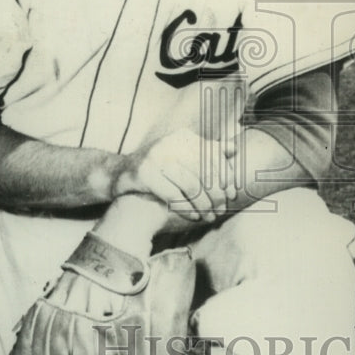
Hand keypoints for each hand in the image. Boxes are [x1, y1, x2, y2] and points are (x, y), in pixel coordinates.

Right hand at [112, 128, 237, 222]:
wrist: (120, 174)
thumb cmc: (159, 168)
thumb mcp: (183, 155)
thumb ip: (208, 151)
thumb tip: (234, 148)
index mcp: (183, 136)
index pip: (213, 156)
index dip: (226, 175)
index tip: (233, 194)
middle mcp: (170, 143)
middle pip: (204, 171)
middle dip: (216, 194)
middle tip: (222, 210)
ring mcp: (156, 157)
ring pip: (190, 184)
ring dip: (203, 205)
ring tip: (209, 217)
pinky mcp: (145, 173)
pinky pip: (173, 195)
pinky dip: (186, 208)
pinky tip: (194, 217)